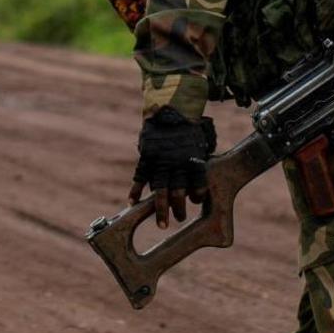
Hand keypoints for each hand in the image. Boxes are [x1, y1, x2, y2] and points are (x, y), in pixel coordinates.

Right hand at [129, 109, 215, 229]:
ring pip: (160, 191)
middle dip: (179, 210)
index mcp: (194, 161)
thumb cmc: (190, 128)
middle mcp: (178, 164)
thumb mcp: (201, 144)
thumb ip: (199, 163)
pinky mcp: (147, 157)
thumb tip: (201, 181)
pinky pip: (140, 177)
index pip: (198, 186)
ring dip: (161, 210)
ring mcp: (161, 161)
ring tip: (162, 224)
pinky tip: (132, 203)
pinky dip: (135, 191)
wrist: (171, 109)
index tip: (195, 202)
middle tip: (180, 219)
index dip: (198, 196)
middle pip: (179, 193)